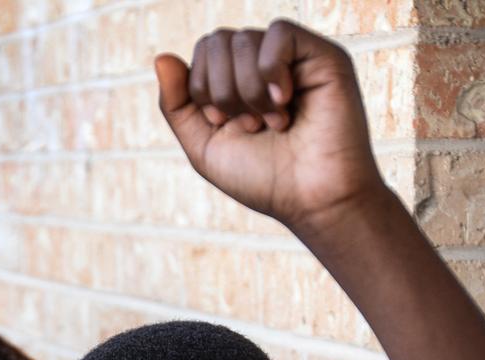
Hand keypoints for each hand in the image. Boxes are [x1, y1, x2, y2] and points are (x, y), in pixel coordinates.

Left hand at [157, 19, 383, 230]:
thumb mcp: (205, 146)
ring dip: (248, 92)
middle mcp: (267, 64)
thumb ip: (177, 105)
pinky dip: (270, 71)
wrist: (312, 200)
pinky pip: (278, 33)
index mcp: (240, 80)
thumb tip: (161, 57)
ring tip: (272, 124)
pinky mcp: (323, 57)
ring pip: (244, 39)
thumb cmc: (264, 179)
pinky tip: (284, 102)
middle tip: (250, 126)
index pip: (204, 51)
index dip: (202, 87)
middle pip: (217, 41)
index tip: (223, 124)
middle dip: (221, 90)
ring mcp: (296, 58)